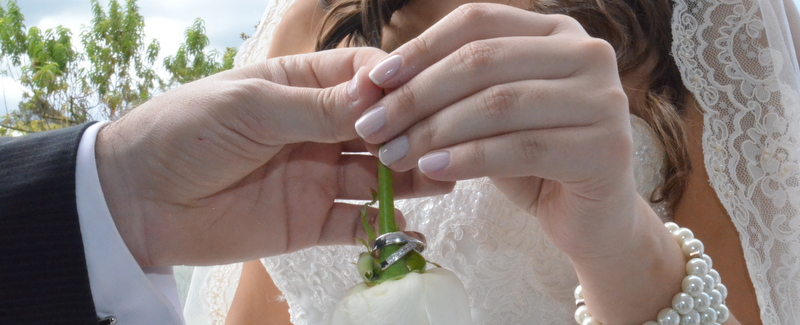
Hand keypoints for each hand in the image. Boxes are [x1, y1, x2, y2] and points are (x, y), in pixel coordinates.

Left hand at [95, 48, 453, 266]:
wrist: (137, 200)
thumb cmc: (186, 132)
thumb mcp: (252, 108)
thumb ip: (318, 108)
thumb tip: (381, 99)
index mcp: (301, 88)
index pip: (363, 78)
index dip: (394, 88)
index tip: (417, 99)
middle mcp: (316, 130)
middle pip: (380, 128)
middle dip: (412, 133)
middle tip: (445, 144)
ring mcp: (317, 176)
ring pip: (377, 175)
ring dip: (410, 177)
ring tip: (446, 179)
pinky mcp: (310, 221)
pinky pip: (357, 223)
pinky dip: (384, 227)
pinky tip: (410, 228)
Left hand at [357, 3, 634, 260]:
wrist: (590, 217)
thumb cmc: (532, 160)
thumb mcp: (487, 114)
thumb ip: (448, 92)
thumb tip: (372, 84)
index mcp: (556, 31)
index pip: (477, 22)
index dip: (419, 49)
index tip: (372, 82)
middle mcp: (587, 54)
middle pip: (482, 60)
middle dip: (416, 95)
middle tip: (371, 126)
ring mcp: (604, 99)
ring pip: (498, 104)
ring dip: (434, 130)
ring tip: (393, 154)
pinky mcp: (606, 148)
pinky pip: (520, 148)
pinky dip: (467, 158)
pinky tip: (431, 169)